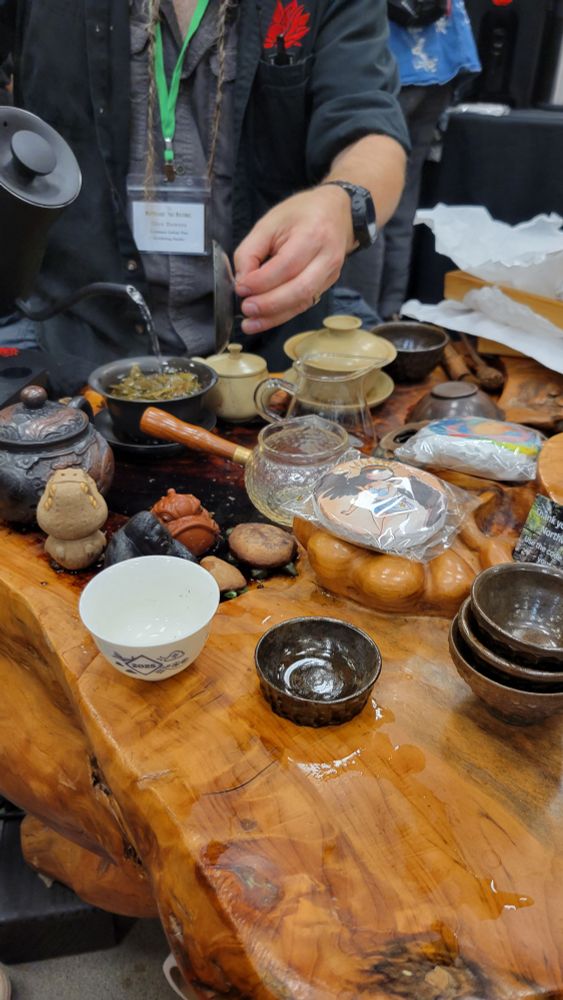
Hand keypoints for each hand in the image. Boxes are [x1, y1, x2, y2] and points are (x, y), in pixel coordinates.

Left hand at [234, 186, 354, 334]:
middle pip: (299, 289)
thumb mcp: (269, 222)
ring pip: (303, 302)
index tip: (241, 287)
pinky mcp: (327, 285)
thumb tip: (242, 281)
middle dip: (269, 304)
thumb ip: (250, 251)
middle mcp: (327, 257)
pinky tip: (264, 320)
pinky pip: (304, 304)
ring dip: (274, 316)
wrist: (336, 212)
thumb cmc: (301, 214)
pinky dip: (282, 314)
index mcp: (312, 235)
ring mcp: (331, 274)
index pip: (286, 266)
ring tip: (250, 323)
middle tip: (246, 308)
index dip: (261, 281)